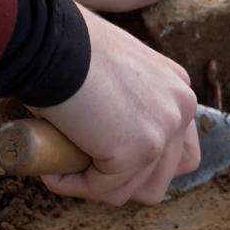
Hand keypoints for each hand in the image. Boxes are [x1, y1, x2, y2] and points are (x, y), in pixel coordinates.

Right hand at [27, 4, 199, 205]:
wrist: (48, 40)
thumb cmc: (65, 46)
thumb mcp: (112, 71)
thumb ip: (125, 100)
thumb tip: (106, 136)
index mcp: (177, 87)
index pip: (180, 147)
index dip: (144, 163)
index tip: (108, 160)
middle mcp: (180, 107)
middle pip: (166, 173)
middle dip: (124, 181)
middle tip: (85, 169)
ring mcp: (162, 131)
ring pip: (136, 189)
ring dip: (98, 187)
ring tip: (64, 168)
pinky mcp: (135, 151)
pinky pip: (103, 190)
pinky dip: (73, 185)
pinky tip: (52, 171)